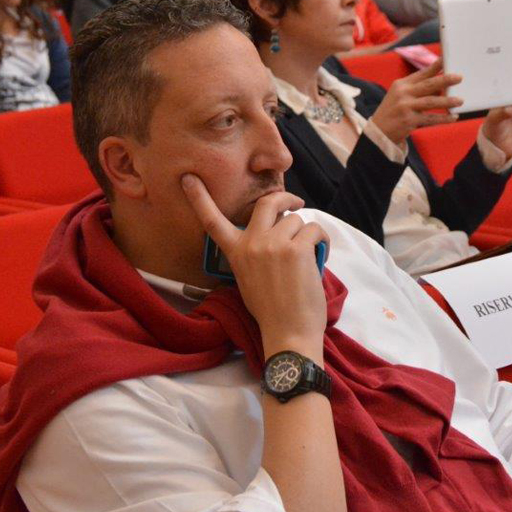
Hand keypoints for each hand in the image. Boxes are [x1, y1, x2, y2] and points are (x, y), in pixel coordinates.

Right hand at [182, 175, 329, 356]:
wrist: (288, 332)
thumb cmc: (272, 311)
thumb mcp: (248, 279)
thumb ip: (253, 254)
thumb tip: (274, 234)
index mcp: (235, 253)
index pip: (212, 221)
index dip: (199, 198)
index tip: (189, 178)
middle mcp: (251, 244)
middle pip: (267, 203)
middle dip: (284, 198)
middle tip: (296, 203)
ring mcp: (274, 244)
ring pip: (296, 221)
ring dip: (306, 234)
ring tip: (308, 256)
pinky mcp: (296, 248)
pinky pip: (314, 230)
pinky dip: (322, 241)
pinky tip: (321, 255)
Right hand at [369, 58, 462, 145]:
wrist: (379, 131)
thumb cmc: (393, 111)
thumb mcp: (401, 96)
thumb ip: (418, 90)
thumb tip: (442, 87)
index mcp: (402, 84)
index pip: (422, 73)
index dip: (435, 66)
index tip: (446, 59)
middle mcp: (403, 93)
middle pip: (428, 85)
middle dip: (445, 80)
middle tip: (459, 77)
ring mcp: (406, 107)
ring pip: (431, 101)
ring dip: (447, 101)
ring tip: (460, 100)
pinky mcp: (409, 120)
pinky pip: (430, 119)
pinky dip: (443, 119)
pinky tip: (454, 117)